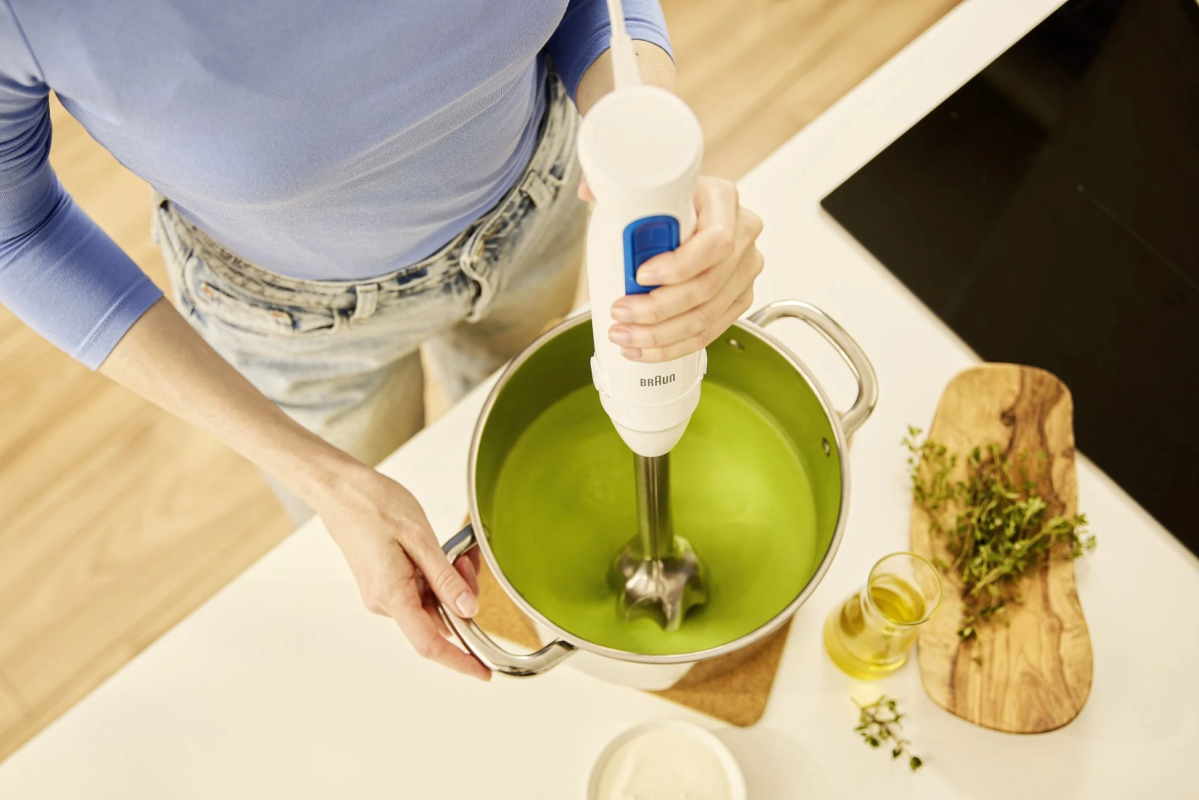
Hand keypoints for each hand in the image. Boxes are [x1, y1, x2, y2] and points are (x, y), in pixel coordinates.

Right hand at [312, 461, 489, 680]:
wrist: (339, 490)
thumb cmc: (374, 506)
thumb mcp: (419, 538)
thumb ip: (445, 579)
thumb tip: (469, 610)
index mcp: (392, 595)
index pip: (429, 643)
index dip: (459, 661)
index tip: (482, 672)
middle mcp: (385, 602)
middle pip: (437, 620)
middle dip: (463, 599)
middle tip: (470, 563)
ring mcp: (383, 594)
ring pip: (431, 604)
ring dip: (451, 585)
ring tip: (459, 551)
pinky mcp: (385, 583)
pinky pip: (420, 591)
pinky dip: (438, 578)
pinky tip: (445, 555)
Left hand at [579, 175, 764, 362]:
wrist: (693, 210)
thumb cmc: (671, 199)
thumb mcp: (648, 184)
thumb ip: (615, 184)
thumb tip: (587, 191)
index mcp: (723, 200)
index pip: (715, 240)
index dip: (678, 265)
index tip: (641, 275)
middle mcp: (743, 234)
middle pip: (707, 286)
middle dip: (658, 309)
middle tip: (621, 313)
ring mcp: (744, 269)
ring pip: (707, 316)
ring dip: (661, 334)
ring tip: (625, 335)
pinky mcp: (739, 297)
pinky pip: (710, 331)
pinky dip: (674, 346)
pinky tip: (645, 348)